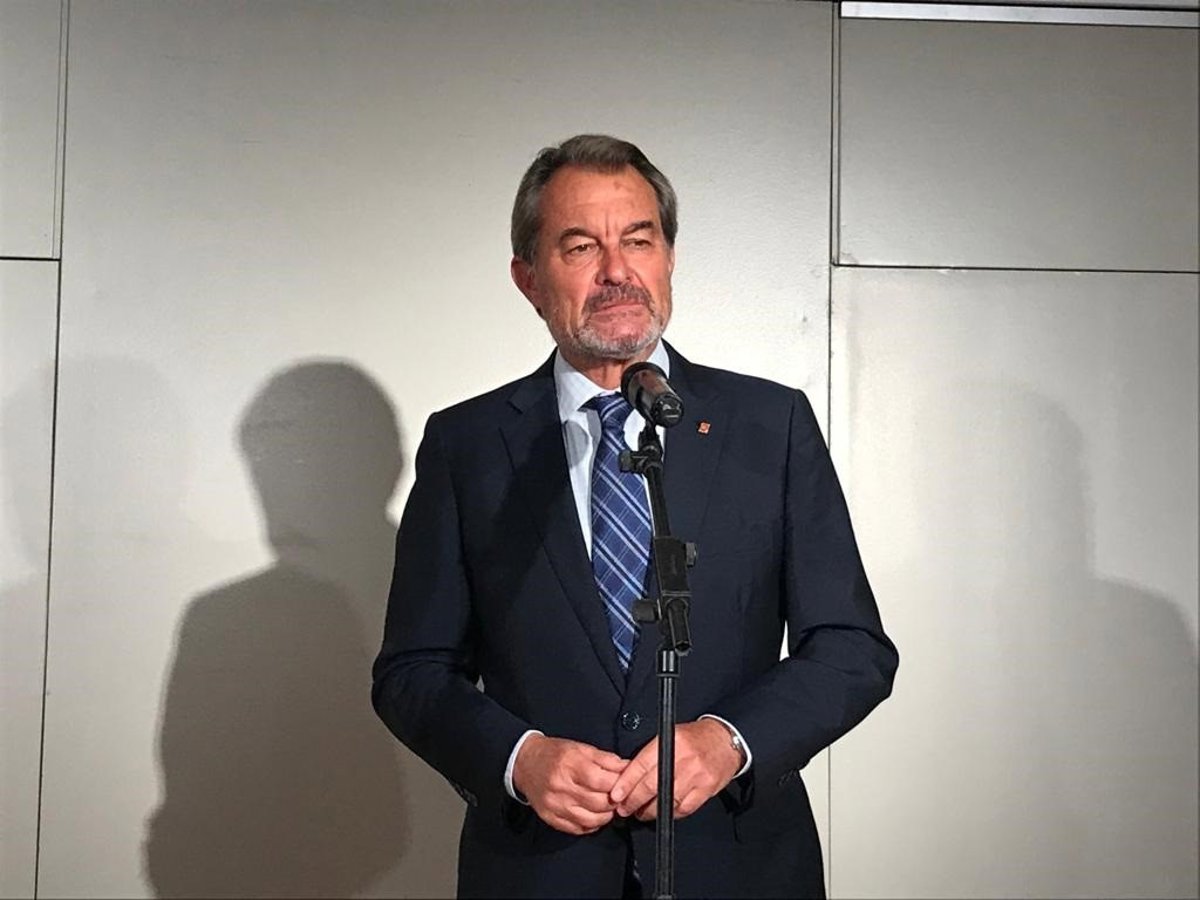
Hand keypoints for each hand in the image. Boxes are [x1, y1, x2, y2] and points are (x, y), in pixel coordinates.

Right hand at [513, 734, 626, 834]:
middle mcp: (562, 786)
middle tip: (619, 797)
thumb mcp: (581, 748)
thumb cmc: (554, 754)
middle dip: (615, 801)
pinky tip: (593, 815)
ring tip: (607, 806)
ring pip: (591, 820)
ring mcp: (555, 805)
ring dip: (605, 816)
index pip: (602, 781)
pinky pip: (578, 829)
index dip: (618, 784)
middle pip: (599, 803)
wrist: (525, 763)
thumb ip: (606, 759)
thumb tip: (627, 767)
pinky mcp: (551, 818)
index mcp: (570, 765)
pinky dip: (590, 825)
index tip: (625, 784)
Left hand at [609, 719, 742, 820]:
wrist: (725, 741)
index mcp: (670, 741)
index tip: (616, 795)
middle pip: (651, 786)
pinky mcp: (706, 789)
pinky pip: (683, 809)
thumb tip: (627, 776)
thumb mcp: (670, 736)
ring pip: (666, 801)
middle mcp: (682, 758)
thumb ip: (651, 754)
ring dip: (649, 811)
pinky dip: (671, 813)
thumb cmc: (695, 739)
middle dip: (633, 801)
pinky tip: (663, 812)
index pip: (641, 765)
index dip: (626, 783)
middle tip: (624, 809)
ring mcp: (696, 776)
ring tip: (641, 813)